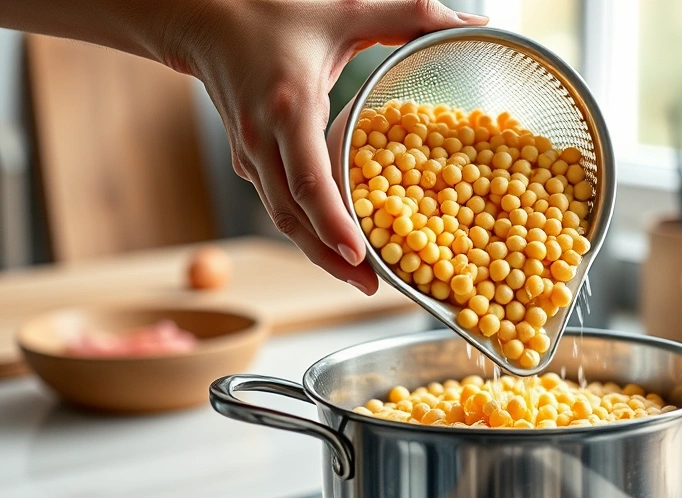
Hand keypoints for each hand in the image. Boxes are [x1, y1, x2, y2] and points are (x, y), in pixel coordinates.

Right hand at [165, 0, 486, 293]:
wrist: (206, 20)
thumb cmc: (274, 12)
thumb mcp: (346, 10)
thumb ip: (412, 14)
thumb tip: (475, 18)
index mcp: (289, 107)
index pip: (307, 180)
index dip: (332, 222)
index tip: (358, 253)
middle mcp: (264, 140)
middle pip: (294, 216)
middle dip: (331, 257)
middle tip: (372, 285)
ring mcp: (252, 155)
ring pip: (284, 218)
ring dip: (320, 253)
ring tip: (361, 278)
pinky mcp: (250, 163)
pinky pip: (281, 205)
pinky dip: (308, 230)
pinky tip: (338, 246)